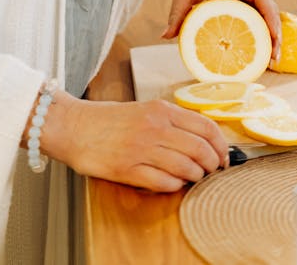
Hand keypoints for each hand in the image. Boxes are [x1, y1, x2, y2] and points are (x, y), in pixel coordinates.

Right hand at [42, 90, 228, 191]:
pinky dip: (174, 186)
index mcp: (160, 110)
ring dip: (194, 178)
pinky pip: (165, 183)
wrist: (72, 126)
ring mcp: (142, 149)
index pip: (206, 127)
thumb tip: (201, 140)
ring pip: (187, 168)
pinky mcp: (129, 169)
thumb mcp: (142, 110)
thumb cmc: (106, 120)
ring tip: (190, 178)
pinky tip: (170, 183)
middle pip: (201, 150)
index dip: (221, 146)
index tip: (223, 157)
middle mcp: (154, 127)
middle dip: (212, 166)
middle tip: (211, 172)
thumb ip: (170, 121)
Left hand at [139, 0, 280, 56]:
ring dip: (267, 31)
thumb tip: (165, 36)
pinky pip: (249, 10)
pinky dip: (254, 26)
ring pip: (260, 9)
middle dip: (274, 32)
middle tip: (274, 59)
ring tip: (269, 58)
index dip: (271, 17)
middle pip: (266, 6)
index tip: (274, 39)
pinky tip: (252, 46)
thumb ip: (176, 14)